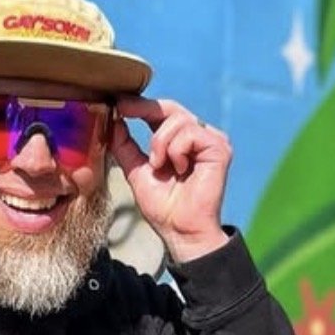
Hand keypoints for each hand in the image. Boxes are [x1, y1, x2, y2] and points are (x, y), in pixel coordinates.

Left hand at [110, 96, 231, 263]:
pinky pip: (190, 132)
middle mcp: (198, 137)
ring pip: (178, 119)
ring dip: (160, 143)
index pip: (161, 112)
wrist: (181, 231)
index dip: (140, 105)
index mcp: (180, 141)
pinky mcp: (219, 148)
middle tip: (124, 113)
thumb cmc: (164, 208)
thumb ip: (126, 147)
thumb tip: (114, 120)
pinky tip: (180, 169)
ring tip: (161, 166)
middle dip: (144, 110)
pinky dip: (176, 150)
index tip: (118, 102)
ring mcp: (211, 141)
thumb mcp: (137, 171)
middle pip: (170, 108)